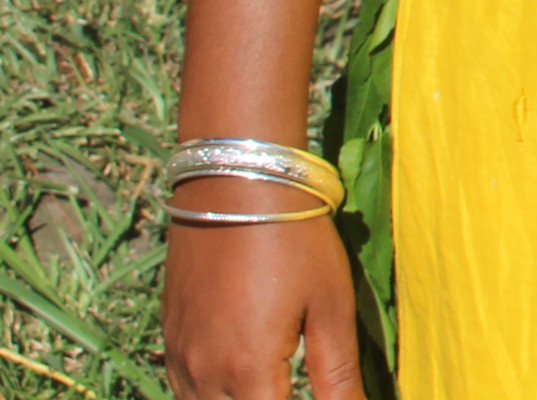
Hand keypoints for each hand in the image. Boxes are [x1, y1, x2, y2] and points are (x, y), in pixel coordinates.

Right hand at [160, 207, 360, 399]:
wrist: (236, 184)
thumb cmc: (295, 240)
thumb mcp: (331, 308)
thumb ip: (339, 376)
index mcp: (248, 371)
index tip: (326, 397)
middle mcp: (203, 374)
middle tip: (295, 385)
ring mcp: (180, 357)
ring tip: (277, 384)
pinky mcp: (170, 337)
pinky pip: (184, 390)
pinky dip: (212, 396)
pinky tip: (244, 380)